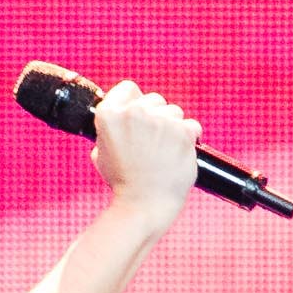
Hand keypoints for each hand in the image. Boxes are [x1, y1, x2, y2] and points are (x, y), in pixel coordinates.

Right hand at [90, 80, 201, 229]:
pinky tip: (179, 153)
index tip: (139, 116)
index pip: (128, 88)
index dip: (134, 101)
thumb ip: (111, 128)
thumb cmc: (123, 181)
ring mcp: (160, 121)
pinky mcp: (183, 131)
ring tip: (164, 152)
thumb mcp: (101, 151)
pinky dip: (189, 138)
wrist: (144, 204)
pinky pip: (192, 126)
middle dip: (156, 117)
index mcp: (109, 114)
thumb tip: (123, 114)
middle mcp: (134, 113)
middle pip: (154, 99)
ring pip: (174, 112)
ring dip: (173, 128)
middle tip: (152, 142)